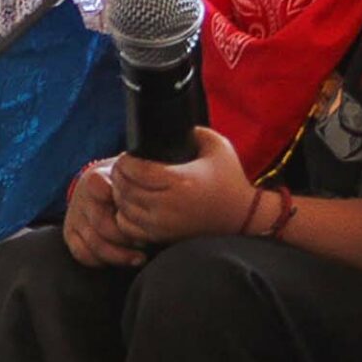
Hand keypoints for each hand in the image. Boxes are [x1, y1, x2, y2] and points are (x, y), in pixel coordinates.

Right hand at [62, 158, 145, 268]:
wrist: (103, 184)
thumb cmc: (127, 185)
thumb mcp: (134, 177)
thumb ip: (142, 184)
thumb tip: (163, 196)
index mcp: (96, 179)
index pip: (100, 190)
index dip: (122, 207)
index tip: (142, 214)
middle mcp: (82, 197)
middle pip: (102, 225)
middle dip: (127, 238)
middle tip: (147, 242)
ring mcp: (75, 216)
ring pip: (94, 243)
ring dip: (119, 255)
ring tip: (140, 257)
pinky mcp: (70, 233)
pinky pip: (82, 254)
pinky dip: (102, 261)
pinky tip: (121, 260)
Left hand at [108, 128, 254, 248]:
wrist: (243, 217)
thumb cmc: (229, 179)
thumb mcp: (217, 146)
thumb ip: (193, 131)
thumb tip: (169, 125)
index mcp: (181, 180)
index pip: (136, 170)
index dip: (124, 161)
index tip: (126, 156)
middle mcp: (169, 204)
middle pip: (125, 189)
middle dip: (118, 176)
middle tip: (121, 168)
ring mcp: (164, 224)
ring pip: (123, 208)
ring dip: (119, 194)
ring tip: (124, 184)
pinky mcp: (163, 237)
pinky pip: (129, 228)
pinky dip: (123, 215)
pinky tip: (129, 205)